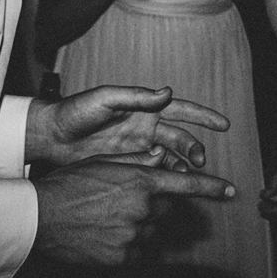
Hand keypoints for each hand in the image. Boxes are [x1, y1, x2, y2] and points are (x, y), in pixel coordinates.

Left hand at [26, 84, 227, 171]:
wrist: (52, 137)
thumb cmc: (76, 112)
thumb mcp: (105, 99)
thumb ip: (135, 96)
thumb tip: (167, 92)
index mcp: (144, 107)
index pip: (181, 110)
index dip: (204, 117)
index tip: (224, 125)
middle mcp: (146, 127)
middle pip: (180, 138)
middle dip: (194, 148)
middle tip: (199, 161)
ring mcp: (138, 147)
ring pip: (170, 157)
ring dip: (182, 166)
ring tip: (188, 176)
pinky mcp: (128, 165)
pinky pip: (153, 172)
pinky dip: (165, 178)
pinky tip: (170, 186)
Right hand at [33, 152, 234, 265]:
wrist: (39, 217)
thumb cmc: (67, 186)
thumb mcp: (103, 165)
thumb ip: (135, 162)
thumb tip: (160, 156)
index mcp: (141, 181)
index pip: (186, 185)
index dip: (211, 187)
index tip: (231, 191)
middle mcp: (143, 208)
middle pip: (165, 212)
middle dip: (152, 210)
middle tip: (121, 209)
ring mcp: (135, 235)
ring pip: (150, 235)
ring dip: (137, 230)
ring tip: (106, 224)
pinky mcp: (123, 258)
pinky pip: (136, 254)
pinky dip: (125, 249)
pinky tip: (103, 241)